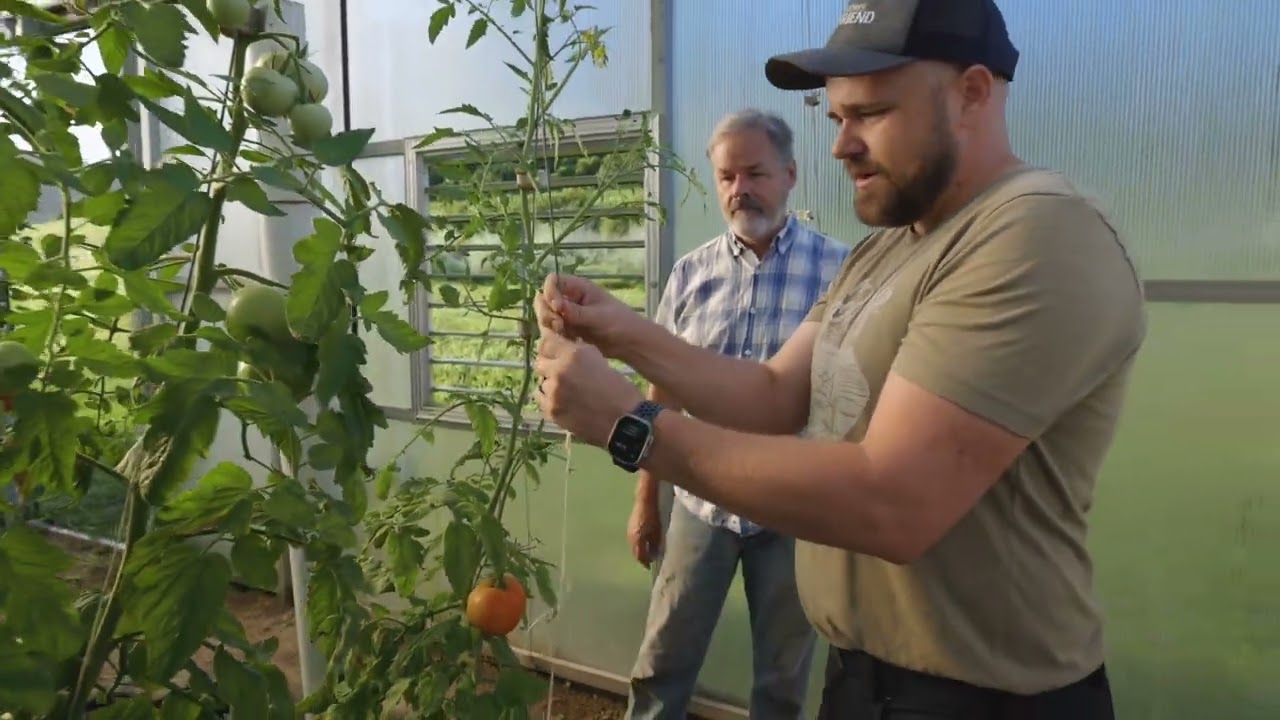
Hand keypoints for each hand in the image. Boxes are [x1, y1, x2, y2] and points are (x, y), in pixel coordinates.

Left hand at [535, 331, 642, 445]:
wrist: (624, 421)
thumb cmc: (617, 388)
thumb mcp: (599, 360)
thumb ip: (577, 352)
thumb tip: (561, 348)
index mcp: (573, 355)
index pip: (547, 343)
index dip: (550, 347)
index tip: (555, 352)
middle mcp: (559, 371)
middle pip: (540, 363)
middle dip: (550, 366)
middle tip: (562, 373)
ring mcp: (553, 392)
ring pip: (542, 382)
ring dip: (551, 384)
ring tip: (567, 390)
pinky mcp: (551, 411)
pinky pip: (541, 399)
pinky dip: (549, 398)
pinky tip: (562, 401)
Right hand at [537, 273, 643, 357]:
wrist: (629, 342)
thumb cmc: (619, 322)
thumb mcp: (597, 316)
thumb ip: (575, 312)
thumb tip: (555, 305)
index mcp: (579, 287)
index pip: (553, 280)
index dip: (550, 292)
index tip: (558, 308)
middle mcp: (570, 298)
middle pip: (545, 298)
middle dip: (547, 312)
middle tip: (559, 325)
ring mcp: (567, 314)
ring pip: (546, 315)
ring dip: (550, 325)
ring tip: (564, 334)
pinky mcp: (568, 329)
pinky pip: (553, 330)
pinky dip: (555, 335)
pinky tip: (568, 341)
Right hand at [627, 498, 663, 567]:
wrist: (644, 500)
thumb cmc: (653, 515)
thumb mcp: (657, 531)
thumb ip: (655, 544)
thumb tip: (654, 555)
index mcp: (637, 540)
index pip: (640, 556)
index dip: (645, 562)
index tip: (650, 566)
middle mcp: (631, 538)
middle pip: (635, 553)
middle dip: (641, 558)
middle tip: (648, 561)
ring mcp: (629, 532)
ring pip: (633, 547)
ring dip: (638, 551)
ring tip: (646, 553)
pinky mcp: (629, 527)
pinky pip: (632, 540)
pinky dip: (637, 545)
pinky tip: (642, 543)